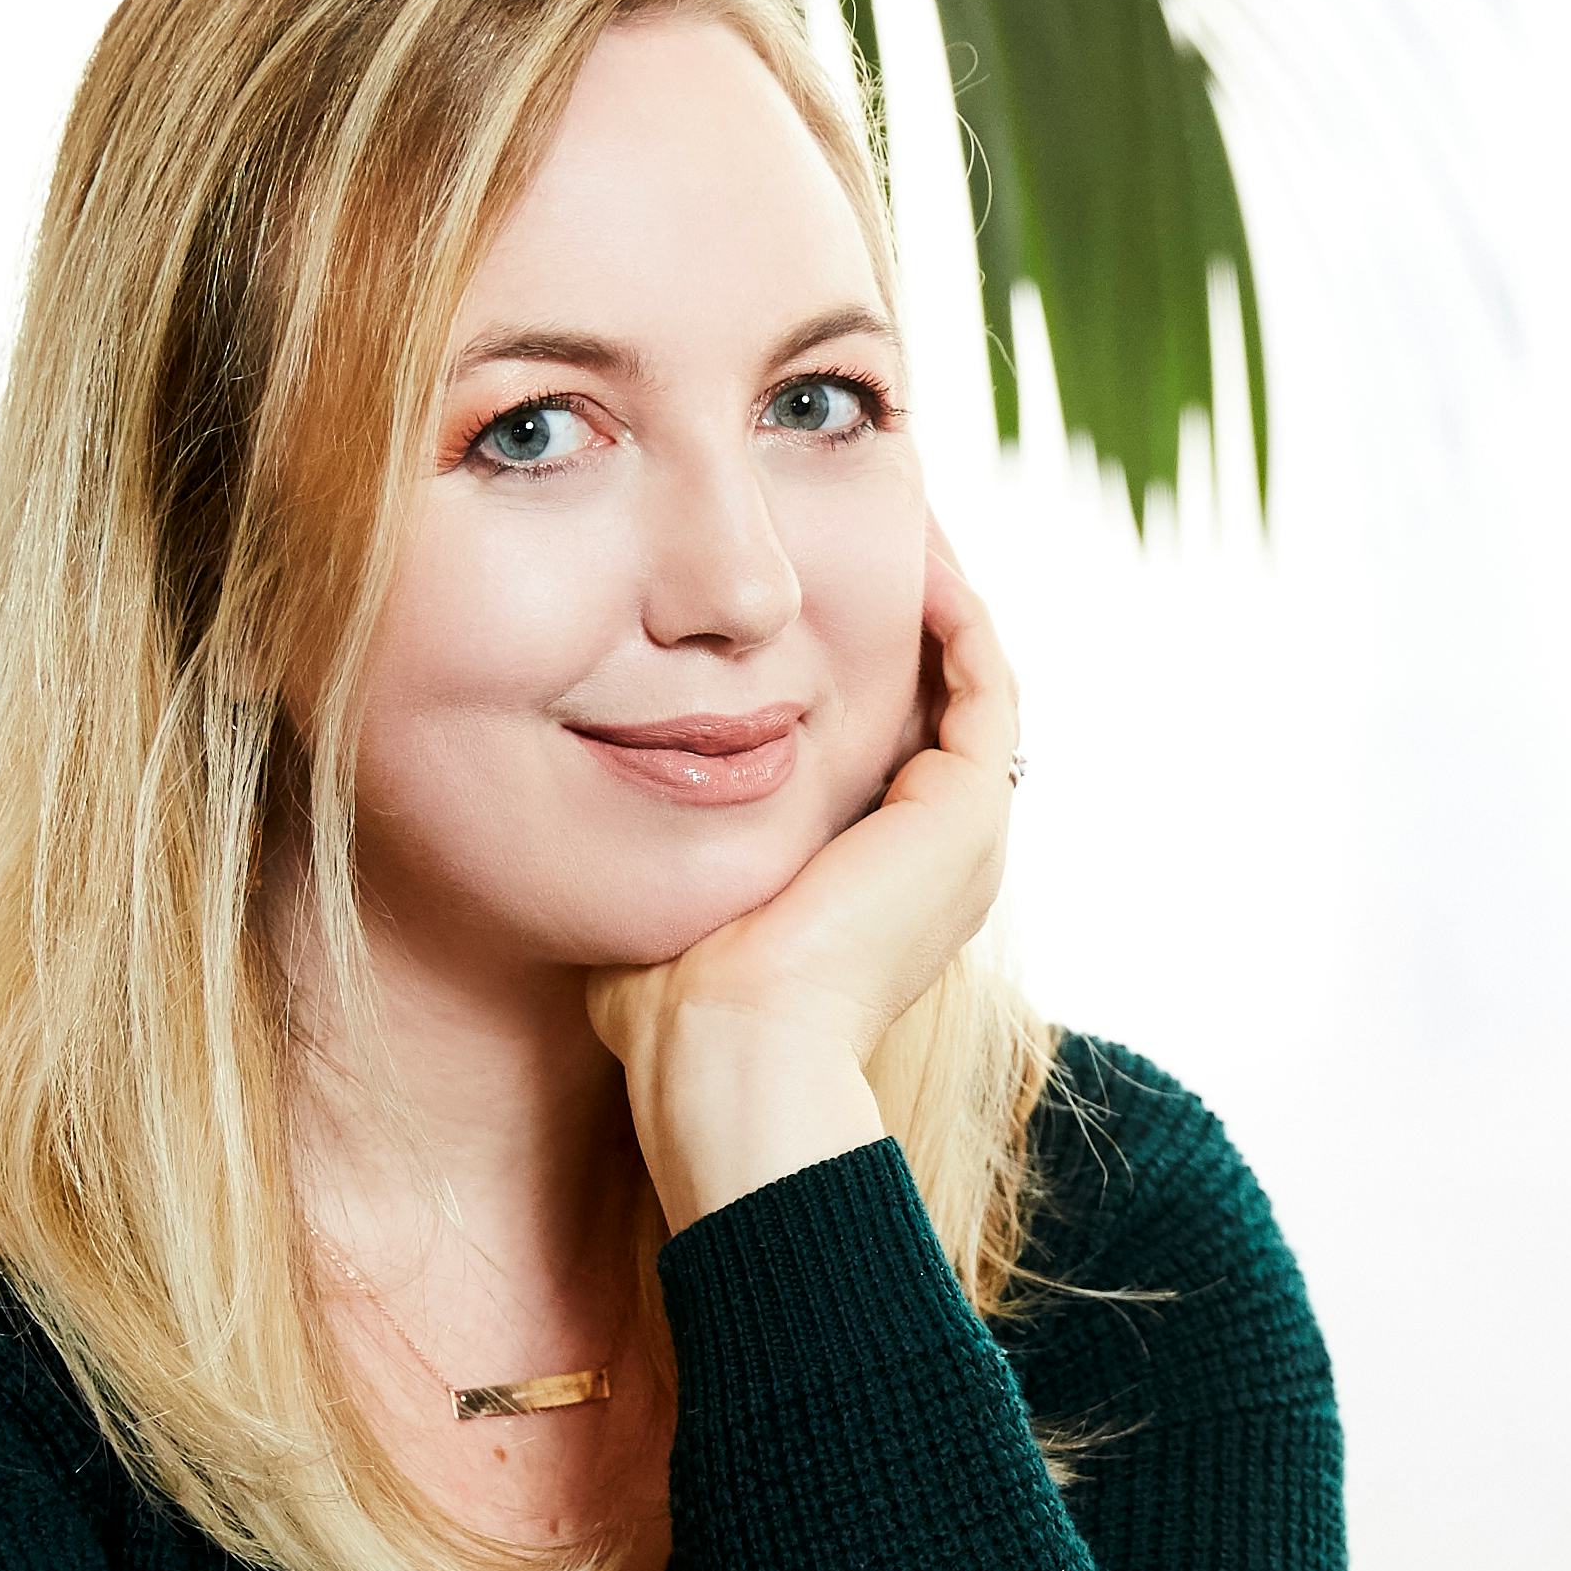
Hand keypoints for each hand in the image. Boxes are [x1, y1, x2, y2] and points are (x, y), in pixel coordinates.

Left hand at [586, 523, 1018, 1232]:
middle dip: (898, 612)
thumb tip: (587, 793)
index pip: (883, 745)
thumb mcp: (665, 898)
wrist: (731, 1061)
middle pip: (935, 702)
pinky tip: (906, 545)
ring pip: (971, 680)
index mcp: (877, 884)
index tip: (794, 596)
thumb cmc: (670, 1015)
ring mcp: (963, 836)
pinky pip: (984, 679)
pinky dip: (953, 609)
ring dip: (936, 592)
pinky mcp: (968, 811)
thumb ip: (655, 843)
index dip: (848, 663)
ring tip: (891, 510)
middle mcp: (937, 857)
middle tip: (858, 523)